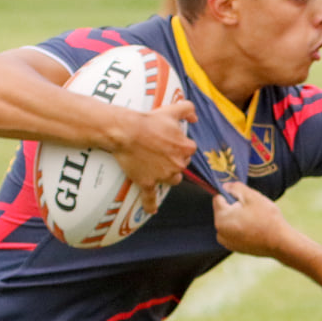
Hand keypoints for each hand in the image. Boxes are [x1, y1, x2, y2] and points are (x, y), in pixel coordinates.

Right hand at [113, 94, 196, 212]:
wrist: (125, 131)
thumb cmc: (148, 120)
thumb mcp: (170, 110)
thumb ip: (187, 109)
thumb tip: (195, 118)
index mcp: (185, 148)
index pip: (189, 149)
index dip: (180, 145)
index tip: (170, 141)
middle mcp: (178, 164)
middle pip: (181, 166)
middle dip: (174, 160)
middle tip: (160, 151)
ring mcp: (163, 176)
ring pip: (172, 180)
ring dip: (168, 176)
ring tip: (157, 168)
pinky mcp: (147, 183)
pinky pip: (151, 197)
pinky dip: (150, 205)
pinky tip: (151, 211)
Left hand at [213, 181, 289, 257]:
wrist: (280, 243)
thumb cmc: (267, 218)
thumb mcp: (252, 196)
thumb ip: (235, 188)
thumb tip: (225, 186)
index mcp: (221, 218)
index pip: (218, 198)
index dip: (232, 195)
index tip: (246, 200)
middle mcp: (220, 232)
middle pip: (224, 211)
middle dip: (235, 208)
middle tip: (253, 211)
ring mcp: (227, 242)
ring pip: (229, 222)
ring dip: (238, 218)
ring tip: (255, 221)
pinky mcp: (235, 248)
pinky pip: (234, 233)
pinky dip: (241, 229)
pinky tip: (255, 230)